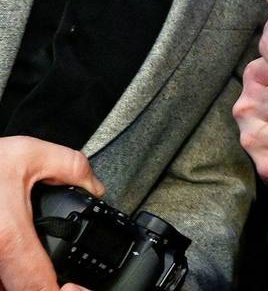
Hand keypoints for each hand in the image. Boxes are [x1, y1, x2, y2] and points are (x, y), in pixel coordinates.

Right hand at [0, 136, 103, 290]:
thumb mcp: (28, 153)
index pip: (38, 286)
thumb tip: (94, 187)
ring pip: (2, 287)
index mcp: (7, 235)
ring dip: (17, 282)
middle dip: (37, 285)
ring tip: (33, 268)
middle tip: (59, 280)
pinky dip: (5, 275)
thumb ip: (71, 168)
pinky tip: (13, 264)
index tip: (73, 287)